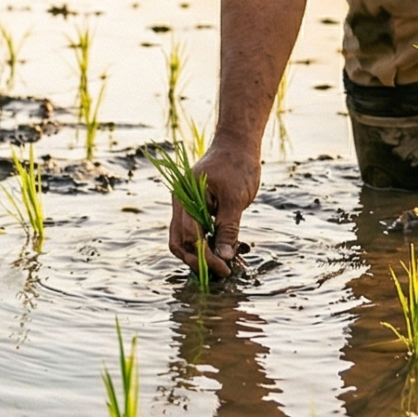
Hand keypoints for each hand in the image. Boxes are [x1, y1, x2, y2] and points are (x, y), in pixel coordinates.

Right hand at [170, 139, 260, 277]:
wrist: (236, 143)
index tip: (224, 269)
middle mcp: (180, 204)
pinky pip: (195, 231)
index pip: (191, 237)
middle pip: (180, 242)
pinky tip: (222, 251)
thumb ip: (228, 228)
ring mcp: (185, 206)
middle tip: (220, 273)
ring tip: (222, 265)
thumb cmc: (237, 166)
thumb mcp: (236, 198)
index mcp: (185, 198)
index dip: (206, 257)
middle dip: (197, 261)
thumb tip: (224, 257)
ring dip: (200, 254)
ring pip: (185, 239)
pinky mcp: (195, 208)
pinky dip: (206, 243)